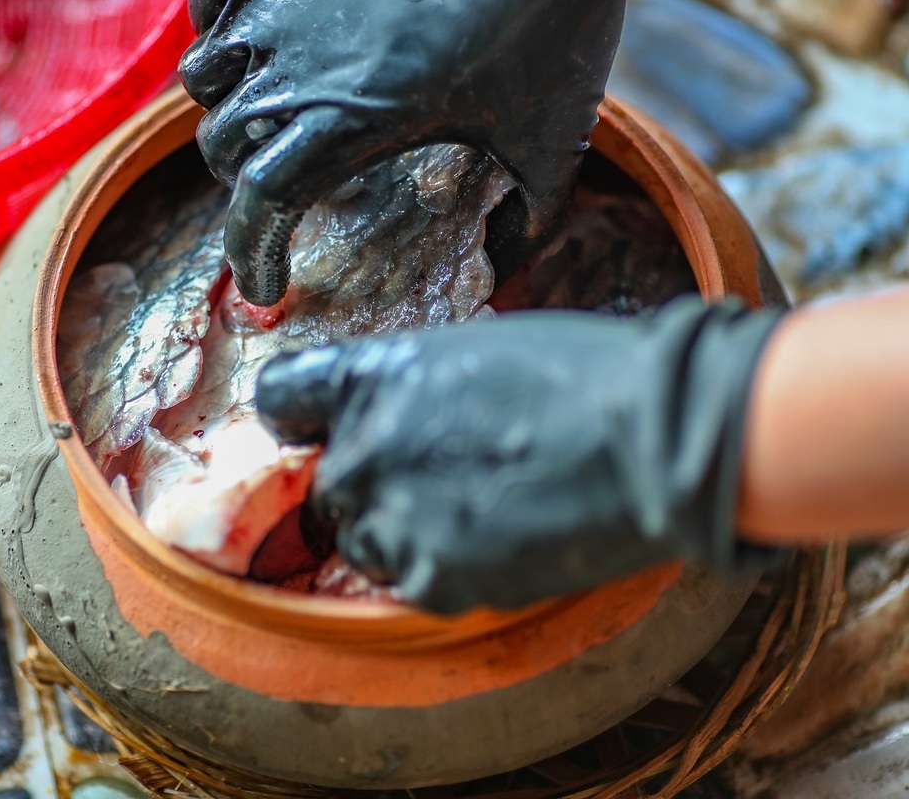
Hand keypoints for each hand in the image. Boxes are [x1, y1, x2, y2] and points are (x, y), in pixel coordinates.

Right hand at [179, 0, 627, 305]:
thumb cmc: (550, 23)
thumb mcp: (549, 138)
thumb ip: (530, 218)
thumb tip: (504, 268)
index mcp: (348, 121)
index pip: (260, 205)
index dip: (250, 255)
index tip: (265, 287)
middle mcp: (296, 65)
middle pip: (222, 143)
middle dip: (242, 181)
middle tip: (282, 190)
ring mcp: (282, 4)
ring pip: (203, 74)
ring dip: (225, 106)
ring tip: (266, 114)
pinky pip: (208, 6)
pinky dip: (216, 33)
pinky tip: (259, 45)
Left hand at [255, 297, 783, 612]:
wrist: (654, 441)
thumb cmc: (583, 375)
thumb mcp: (476, 353)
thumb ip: (414, 388)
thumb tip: (402, 414)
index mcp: (371, 378)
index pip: (281, 398)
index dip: (300, 416)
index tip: (316, 429)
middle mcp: (363, 448)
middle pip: (325, 483)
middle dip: (367, 484)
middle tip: (434, 479)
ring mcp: (393, 518)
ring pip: (360, 539)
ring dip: (397, 531)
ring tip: (471, 514)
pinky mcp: (432, 578)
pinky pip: (408, 580)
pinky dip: (442, 569)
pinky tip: (496, 542)